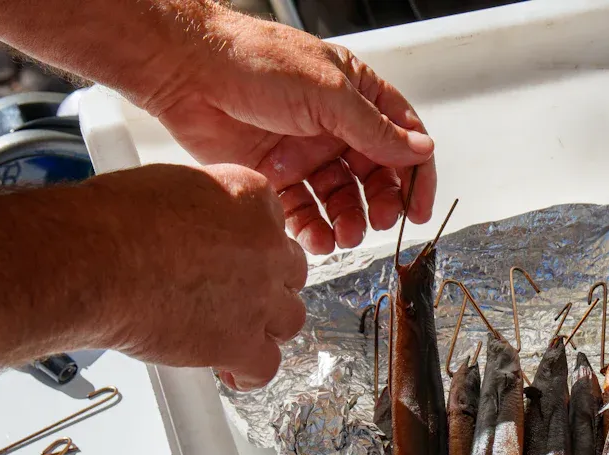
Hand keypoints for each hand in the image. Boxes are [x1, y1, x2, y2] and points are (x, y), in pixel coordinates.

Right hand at [88, 163, 307, 390]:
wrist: (93, 260)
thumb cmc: (111, 220)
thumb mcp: (170, 187)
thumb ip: (201, 209)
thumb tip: (195, 226)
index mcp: (250, 198)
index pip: (273, 227)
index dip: (254, 249)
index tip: (237, 260)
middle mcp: (266, 246)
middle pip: (289, 274)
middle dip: (267, 286)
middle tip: (239, 296)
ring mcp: (259, 297)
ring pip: (288, 320)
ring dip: (266, 327)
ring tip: (239, 332)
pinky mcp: (240, 342)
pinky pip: (266, 366)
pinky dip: (251, 374)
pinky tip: (235, 373)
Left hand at [141, 10, 436, 254]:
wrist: (188, 70)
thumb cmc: (254, 61)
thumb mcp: (328, 94)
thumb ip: (376, 130)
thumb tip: (420, 150)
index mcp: (358, 97)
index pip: (403, 139)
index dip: (415, 175)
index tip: (417, 209)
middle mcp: (336, 126)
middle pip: (375, 176)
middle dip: (380, 204)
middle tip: (378, 223)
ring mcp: (306, 152)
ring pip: (341, 199)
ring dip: (348, 221)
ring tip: (345, 236)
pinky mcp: (276, 175)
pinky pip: (304, 211)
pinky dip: (313, 229)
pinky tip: (316, 239)